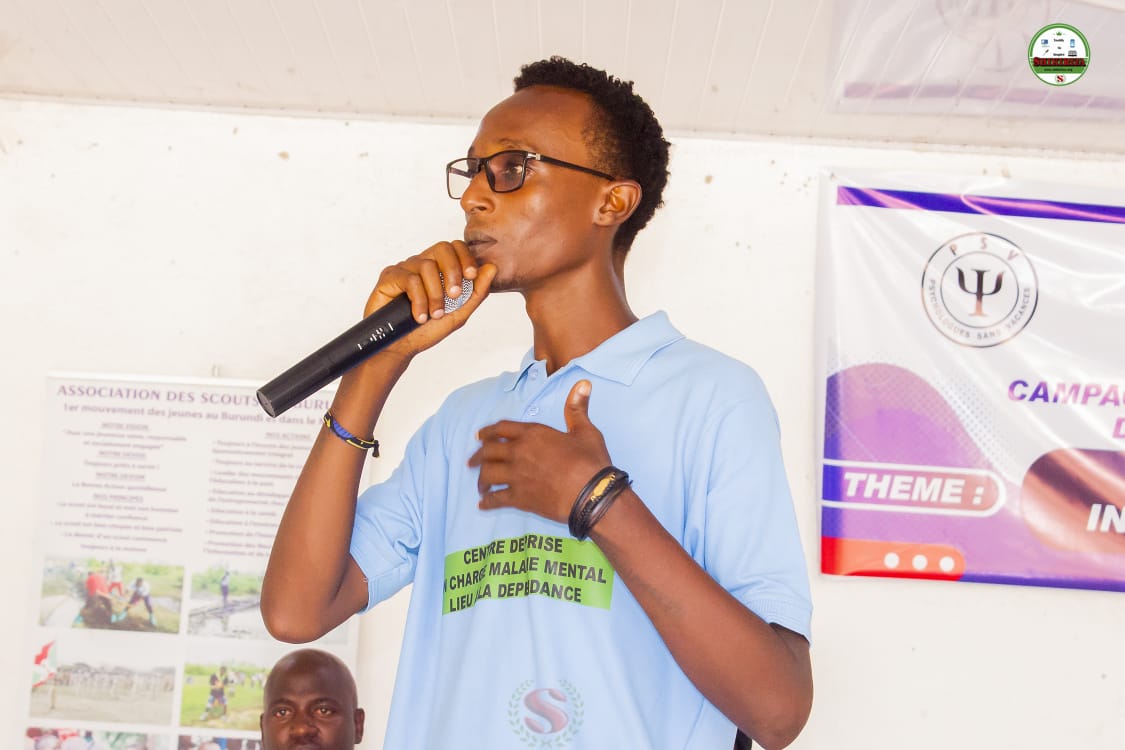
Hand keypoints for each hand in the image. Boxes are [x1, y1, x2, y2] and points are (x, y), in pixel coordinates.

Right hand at [366, 240, 496, 358]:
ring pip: (426, 266)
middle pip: (443, 247)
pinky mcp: (389, 276)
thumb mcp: (459, 312)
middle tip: (454, 296)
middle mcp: (422, 264)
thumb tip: (492, 268)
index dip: (466, 257)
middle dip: (453, 271)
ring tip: (434, 315)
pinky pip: (409, 279)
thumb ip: (476, 291)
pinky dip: (419, 300)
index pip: (456, 247)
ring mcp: (405, 268)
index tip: (471, 276)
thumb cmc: (427, 330)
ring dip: (435, 295)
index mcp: (439, 268)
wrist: (400, 348)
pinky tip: (419, 316)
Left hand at [470, 380, 611, 522]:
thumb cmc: (590, 462)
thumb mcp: (585, 431)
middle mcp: (519, 453)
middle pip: (488, 452)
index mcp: (533, 434)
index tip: (479, 436)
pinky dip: (487, 502)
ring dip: (480, 480)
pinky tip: (483, 504)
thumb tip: (583, 384)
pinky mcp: (519, 498)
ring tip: (480, 485)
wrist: (592, 494)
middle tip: (472, 462)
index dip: (487, 431)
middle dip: (478, 456)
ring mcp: (516, 476)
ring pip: (487, 475)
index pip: (502, 428)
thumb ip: (577, 408)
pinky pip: (496, 499)